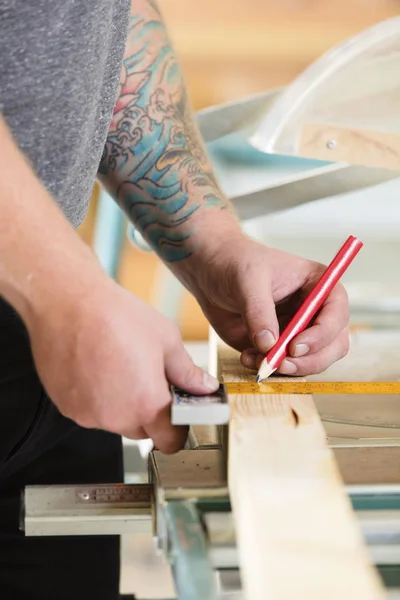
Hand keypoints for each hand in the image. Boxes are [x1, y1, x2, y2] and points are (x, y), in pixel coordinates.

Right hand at [27, 275, 218, 452]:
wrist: (66, 303)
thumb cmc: (113, 315)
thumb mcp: (165, 339)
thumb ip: (187, 371)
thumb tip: (203, 386)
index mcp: (147, 404)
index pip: (170, 441)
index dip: (178, 429)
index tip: (179, 415)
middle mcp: (116, 417)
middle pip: (143, 431)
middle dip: (150, 412)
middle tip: (148, 379)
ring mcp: (88, 414)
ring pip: (115, 421)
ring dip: (122, 405)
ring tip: (120, 367)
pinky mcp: (68, 407)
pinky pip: (91, 411)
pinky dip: (98, 398)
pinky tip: (98, 369)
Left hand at [191, 234, 349, 375]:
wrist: (210, 272)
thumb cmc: (235, 262)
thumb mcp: (247, 279)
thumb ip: (258, 311)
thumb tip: (268, 344)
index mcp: (317, 284)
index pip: (337, 312)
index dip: (323, 333)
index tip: (295, 346)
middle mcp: (314, 310)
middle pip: (333, 344)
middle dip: (310, 359)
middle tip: (280, 363)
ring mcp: (298, 330)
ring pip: (313, 361)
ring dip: (288, 368)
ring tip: (258, 360)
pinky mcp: (279, 346)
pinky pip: (284, 366)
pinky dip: (269, 369)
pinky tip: (248, 357)